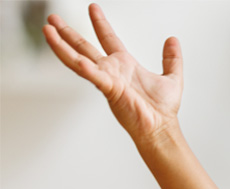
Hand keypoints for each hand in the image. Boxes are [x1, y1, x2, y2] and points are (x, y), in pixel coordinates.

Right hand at [43, 4, 181, 142]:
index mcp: (124, 65)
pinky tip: (70, 54)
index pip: (108, 38)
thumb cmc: (163, 109)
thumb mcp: (172, 77)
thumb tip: (173, 40)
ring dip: (61, 45)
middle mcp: (112, 70)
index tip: (93, 7)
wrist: (161, 127)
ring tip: (48, 30)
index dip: (100, 23)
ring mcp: (107, 79)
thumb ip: (172, 59)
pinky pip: (92, 74)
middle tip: (52, 18)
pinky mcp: (109, 89)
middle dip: (68, 33)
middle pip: (84, 47)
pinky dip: (82, 66)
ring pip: (78, 59)